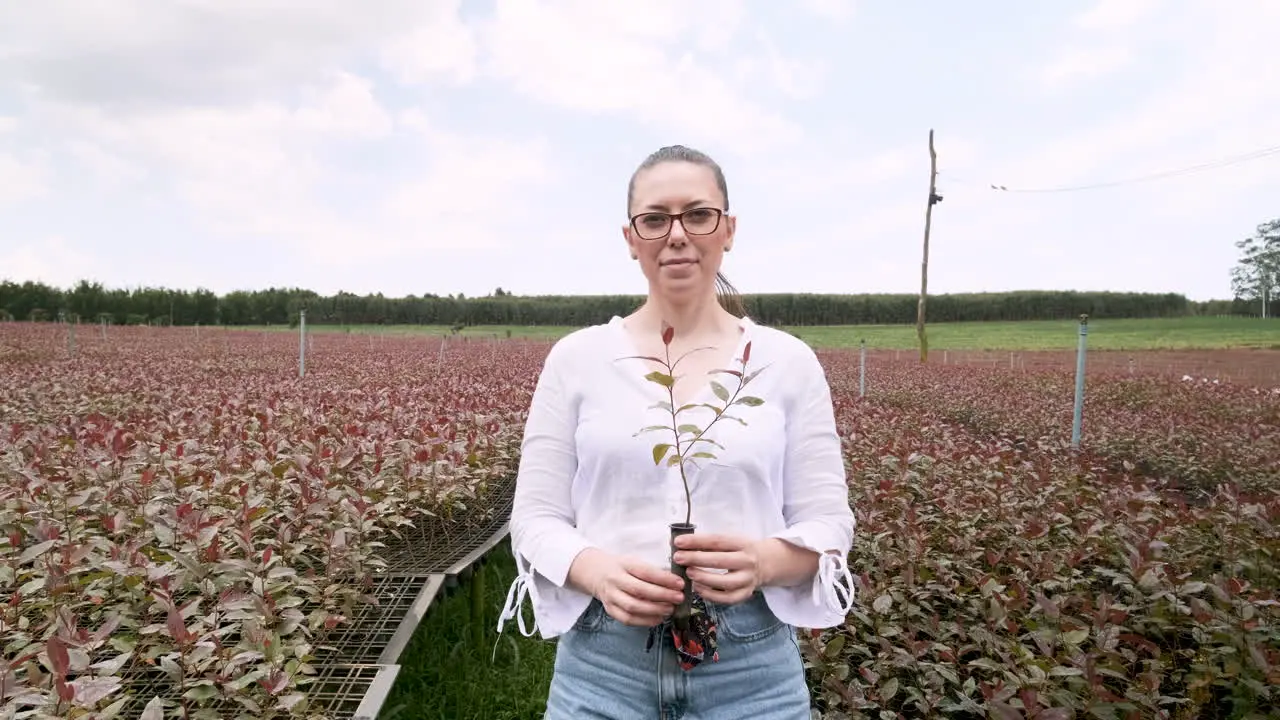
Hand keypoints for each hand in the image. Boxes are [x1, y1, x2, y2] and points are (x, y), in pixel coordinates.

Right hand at [569, 548, 686, 626]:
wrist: (596, 573)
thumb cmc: (622, 568)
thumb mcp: (634, 561)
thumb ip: (652, 571)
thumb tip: (676, 582)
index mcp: (624, 564)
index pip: (645, 572)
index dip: (664, 579)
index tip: (680, 583)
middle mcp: (615, 580)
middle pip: (639, 590)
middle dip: (662, 595)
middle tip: (679, 598)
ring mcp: (611, 596)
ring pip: (633, 607)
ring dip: (655, 610)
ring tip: (670, 609)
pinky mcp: (610, 610)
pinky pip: (628, 619)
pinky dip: (645, 621)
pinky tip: (658, 618)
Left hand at [672, 533, 765, 605]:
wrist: (766, 563)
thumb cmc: (740, 550)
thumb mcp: (730, 541)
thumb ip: (708, 544)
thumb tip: (679, 544)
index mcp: (743, 543)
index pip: (717, 541)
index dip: (696, 541)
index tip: (678, 542)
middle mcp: (747, 561)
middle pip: (720, 561)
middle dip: (696, 559)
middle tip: (678, 558)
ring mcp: (748, 579)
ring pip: (724, 582)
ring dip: (703, 578)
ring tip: (688, 574)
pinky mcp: (746, 593)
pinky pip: (727, 598)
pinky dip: (710, 595)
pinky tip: (698, 588)